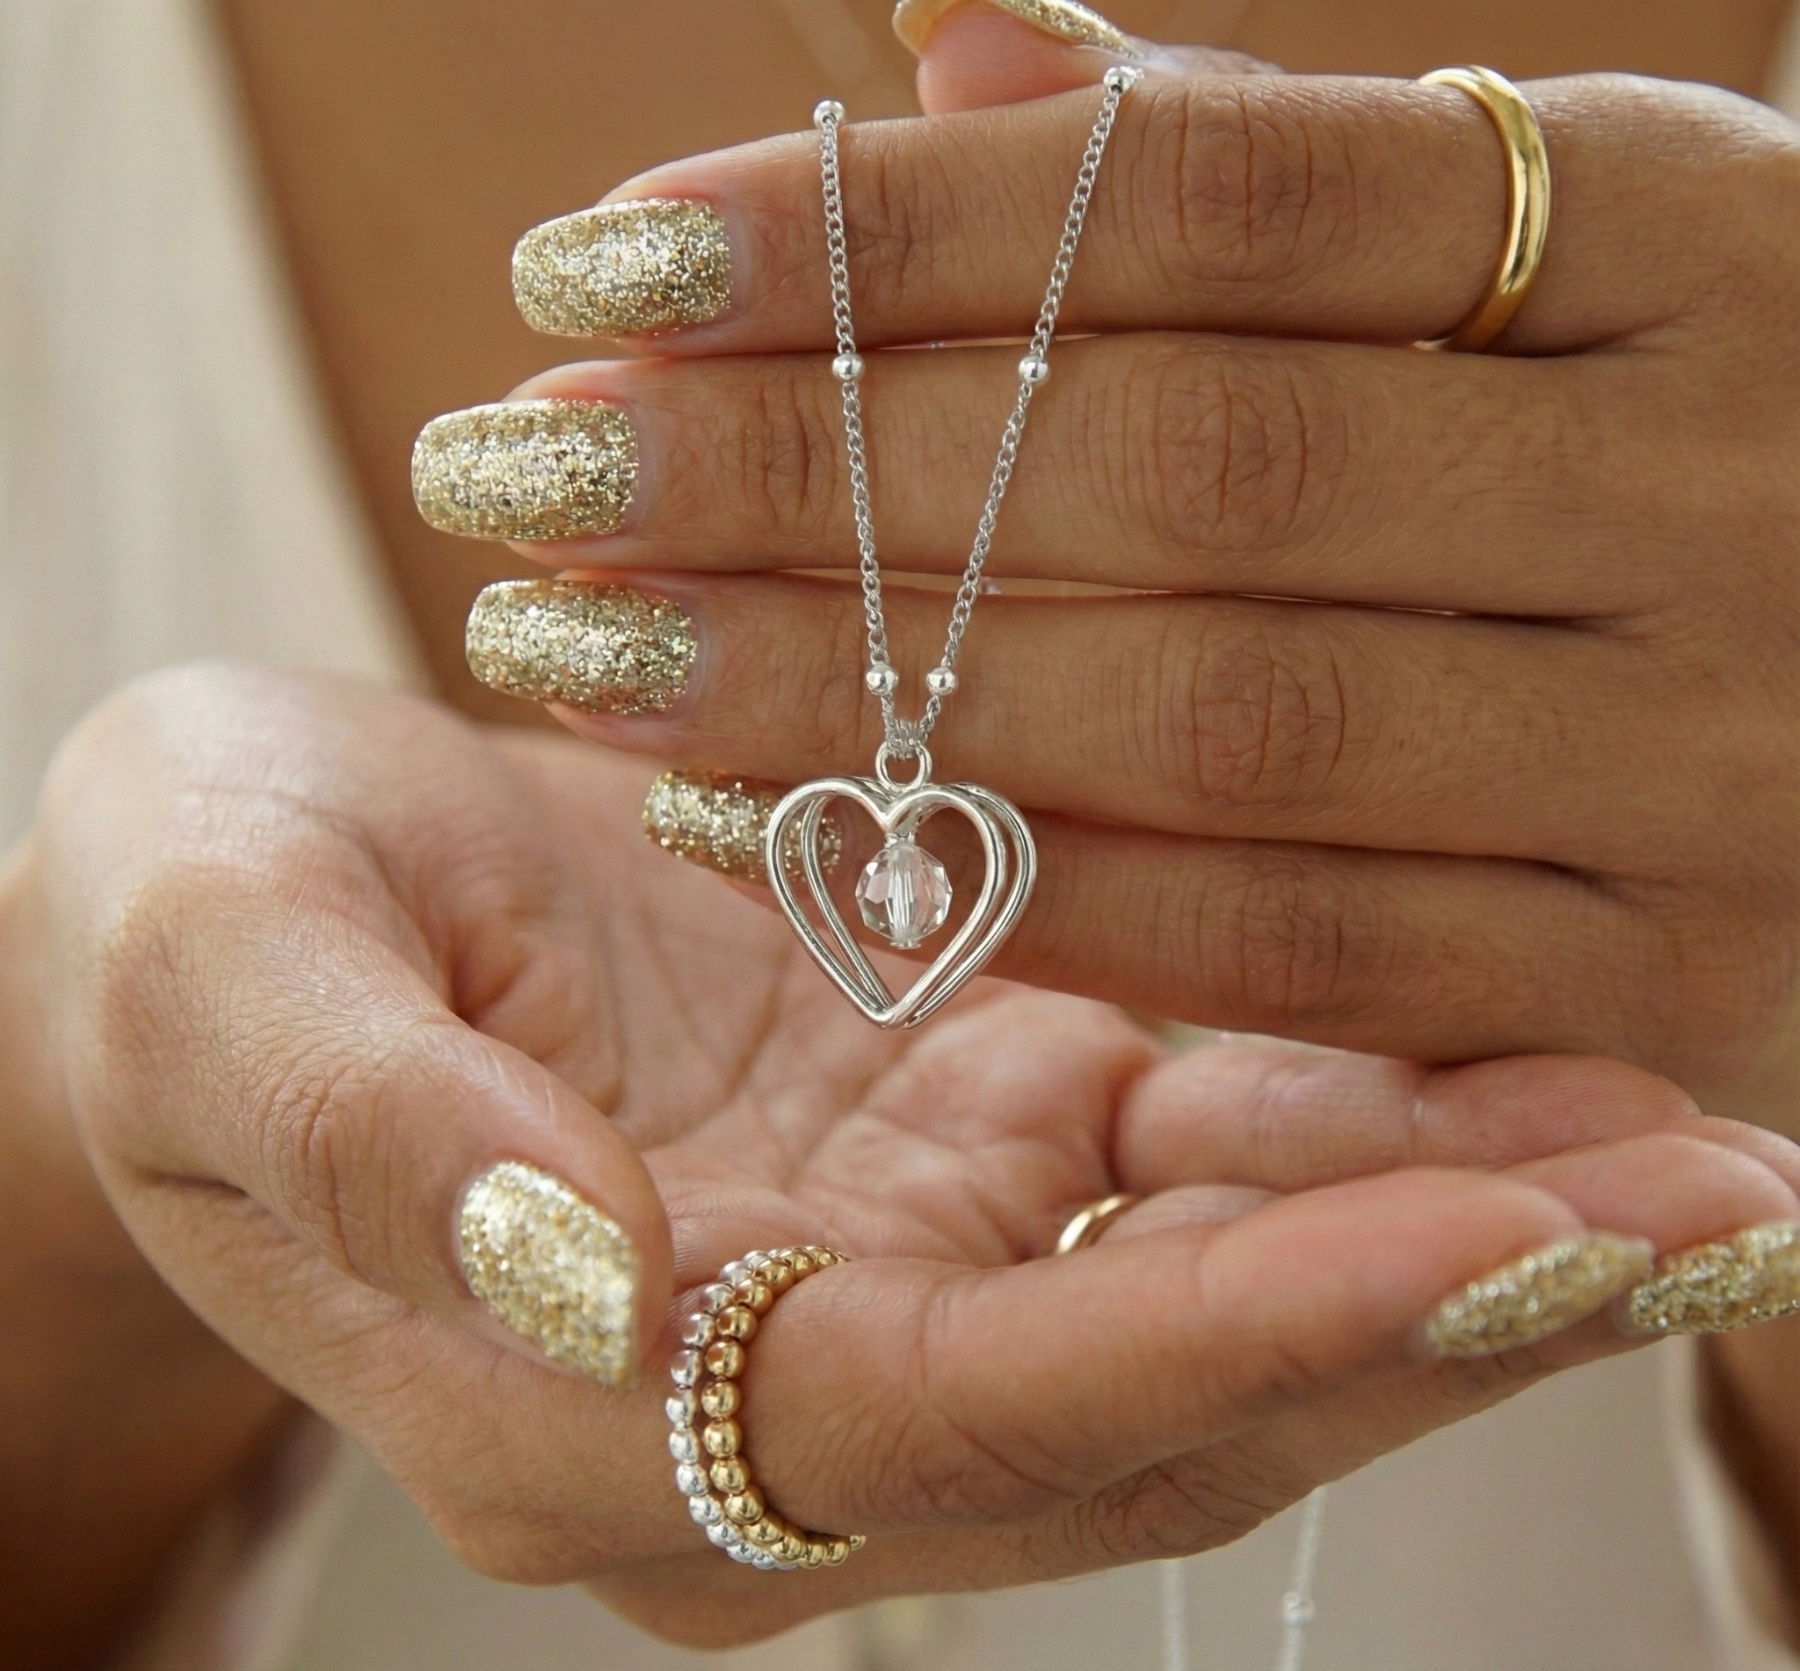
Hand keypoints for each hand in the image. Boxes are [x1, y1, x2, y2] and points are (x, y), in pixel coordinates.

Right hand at [24, 663, 1799, 1646]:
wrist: (258, 879)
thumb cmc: (196, 923)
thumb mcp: (209, 980)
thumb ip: (359, 1140)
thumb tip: (566, 1271)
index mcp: (592, 1404)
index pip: (951, 1422)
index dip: (1213, 1337)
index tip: (1489, 1238)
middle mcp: (786, 1379)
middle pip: (1149, 1401)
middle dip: (1433, 1314)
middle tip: (1704, 1205)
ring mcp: (893, 1259)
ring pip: (1216, 1295)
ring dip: (1456, 1230)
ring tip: (1694, 1141)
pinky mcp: (952, 1131)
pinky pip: (1197, 1162)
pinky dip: (1368, 1122)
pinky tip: (1529, 1055)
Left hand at [424, 6, 1799, 1131]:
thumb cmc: (1681, 445)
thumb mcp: (1544, 258)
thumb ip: (1271, 178)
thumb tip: (964, 49)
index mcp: (1693, 236)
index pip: (1221, 201)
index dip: (884, 229)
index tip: (598, 260)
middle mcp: (1720, 487)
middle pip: (1184, 469)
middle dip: (806, 478)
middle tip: (518, 477)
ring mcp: (1711, 763)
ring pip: (1220, 724)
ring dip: (857, 706)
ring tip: (588, 665)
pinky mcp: (1661, 985)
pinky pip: (1288, 948)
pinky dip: (1025, 892)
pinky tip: (777, 845)